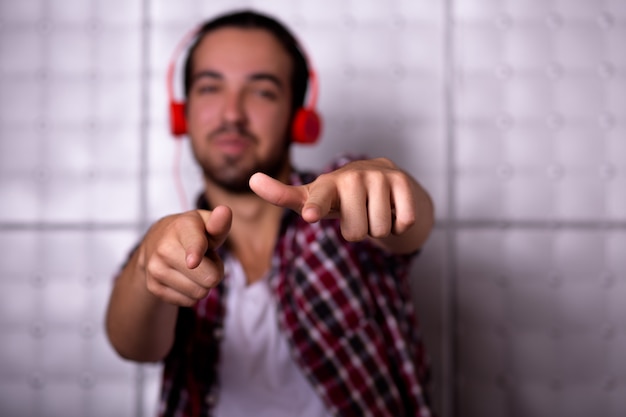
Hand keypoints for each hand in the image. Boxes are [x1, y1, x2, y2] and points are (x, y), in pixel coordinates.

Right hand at [139, 205, 231, 305]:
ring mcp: (156, 268)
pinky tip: (184, 277)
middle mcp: (164, 248)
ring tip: (195, 267)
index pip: (193, 244)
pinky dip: (191, 293)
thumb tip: (225, 212)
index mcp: (182, 227)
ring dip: (203, 283)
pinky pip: (188, 302)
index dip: (195, 254)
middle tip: (206, 260)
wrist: (156, 242)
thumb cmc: (193, 232)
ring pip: (200, 293)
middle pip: (210, 278)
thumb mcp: (207, 223)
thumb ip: (219, 222)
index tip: (193, 261)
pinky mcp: (153, 287)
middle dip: (215, 272)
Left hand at [249, 158, 417, 242]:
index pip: (318, 199)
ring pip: (379, 228)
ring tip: (373, 209)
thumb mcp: (312, 197)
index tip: (310, 214)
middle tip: (357, 214)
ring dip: (378, 227)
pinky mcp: (401, 180)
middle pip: (355, 233)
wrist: (383, 181)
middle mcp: (351, 176)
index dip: (315, 207)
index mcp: (326, 185)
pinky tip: (392, 208)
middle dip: (358, 231)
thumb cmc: (340, 196)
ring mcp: (378, 176)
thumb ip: (283, 194)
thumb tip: (252, 179)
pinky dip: (399, 223)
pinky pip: (403, 220)